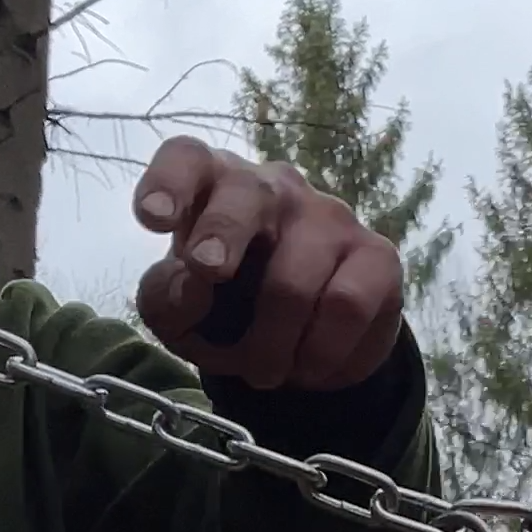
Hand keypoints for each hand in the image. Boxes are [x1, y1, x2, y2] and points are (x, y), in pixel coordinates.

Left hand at [132, 139, 406, 392]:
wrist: (307, 346)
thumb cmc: (230, 311)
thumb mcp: (179, 313)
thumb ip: (168, 299)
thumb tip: (193, 287)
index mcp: (216, 187)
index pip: (190, 159)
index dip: (169, 182)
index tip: (153, 219)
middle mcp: (275, 189)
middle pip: (249, 195)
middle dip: (223, 233)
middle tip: (208, 273)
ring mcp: (332, 218)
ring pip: (295, 279)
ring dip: (271, 344)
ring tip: (264, 372)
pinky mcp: (378, 256)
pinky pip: (346, 307)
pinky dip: (320, 353)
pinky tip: (310, 367)